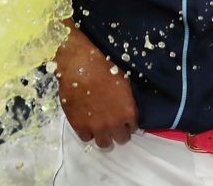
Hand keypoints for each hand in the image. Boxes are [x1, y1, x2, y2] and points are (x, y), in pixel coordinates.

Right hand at [55, 23, 137, 147]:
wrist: (80, 68)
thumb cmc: (104, 70)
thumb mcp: (124, 84)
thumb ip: (126, 102)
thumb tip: (126, 109)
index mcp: (128, 112)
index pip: (133, 127)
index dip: (128, 123)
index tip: (124, 119)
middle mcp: (114, 124)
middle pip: (121, 139)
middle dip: (119, 133)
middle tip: (114, 125)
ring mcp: (96, 127)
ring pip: (104, 144)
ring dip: (104, 136)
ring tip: (101, 128)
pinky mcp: (79, 126)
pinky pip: (86, 138)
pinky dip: (88, 132)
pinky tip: (87, 123)